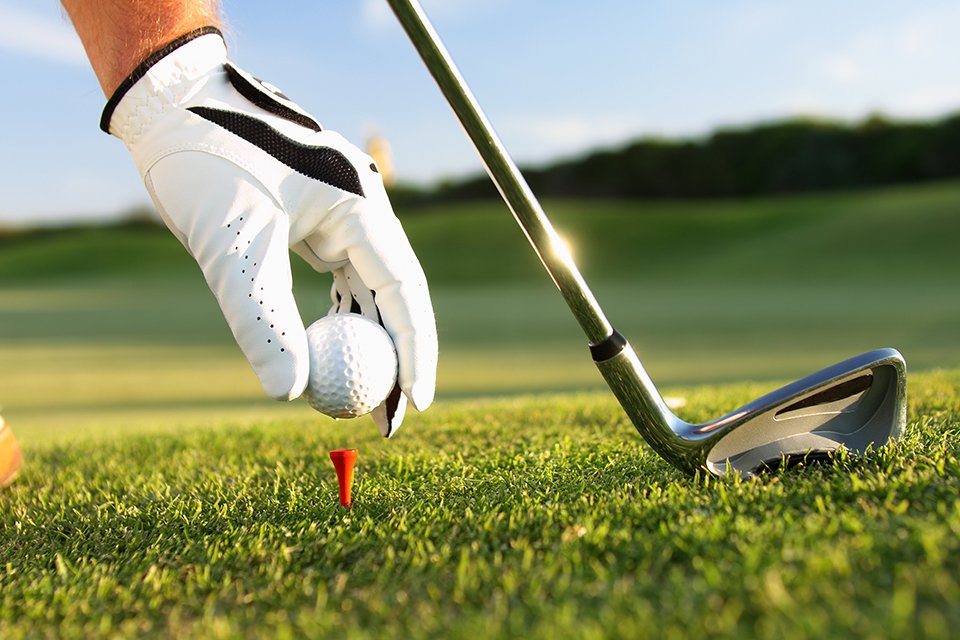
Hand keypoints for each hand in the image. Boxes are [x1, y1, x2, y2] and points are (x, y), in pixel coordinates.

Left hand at [102, 28, 436, 436]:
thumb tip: (289, 393)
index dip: (415, 350)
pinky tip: (333, 357)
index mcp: (360, 204)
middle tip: (387, 420)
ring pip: (366, 293)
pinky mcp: (314, 223)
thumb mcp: (232, 244)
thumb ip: (262, 318)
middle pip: (393, 296)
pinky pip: (338, 282)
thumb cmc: (204, 159)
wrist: (171, 104)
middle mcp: (360, 210)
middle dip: (395, 359)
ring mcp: (339, 216)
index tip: (414, 404)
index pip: (403, 289)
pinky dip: (336, 322)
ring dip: (367, 345)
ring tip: (364, 402)